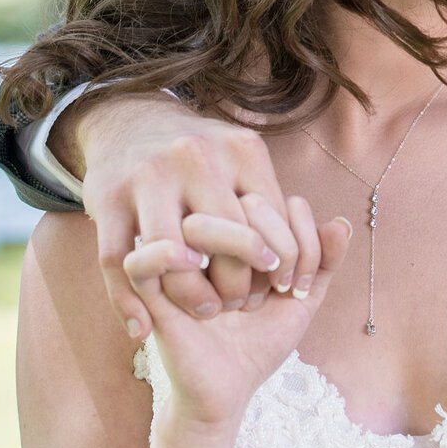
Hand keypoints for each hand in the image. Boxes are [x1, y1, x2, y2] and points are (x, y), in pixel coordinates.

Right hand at [71, 94, 305, 336]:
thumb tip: (339, 232)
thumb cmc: (200, 162)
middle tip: (241, 304)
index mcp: (240, 150)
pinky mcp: (107, 200)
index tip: (282, 289)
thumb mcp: (246, 165)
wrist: (125, 119)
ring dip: (193, 294)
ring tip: (206, 310)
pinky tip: (143, 327)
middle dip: (239, 283)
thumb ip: (289, 204)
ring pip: (177, 255)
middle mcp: (195, 158)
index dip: (282, 264)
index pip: (273, 220)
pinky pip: (119, 263)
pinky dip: (129, 304)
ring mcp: (148, 177)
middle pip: (230, 239)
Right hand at [137, 198, 348, 428]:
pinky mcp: (149, 292)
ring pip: (197, 221)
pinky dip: (171, 259)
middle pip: (242, 203)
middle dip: (276, 246)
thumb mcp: (301, 303)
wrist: (226, 393)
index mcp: (242, 234)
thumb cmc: (259, 345)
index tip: (302, 284)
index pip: (276, 200)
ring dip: (235, 257)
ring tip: (245, 300)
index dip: (300, 236)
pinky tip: (206, 291)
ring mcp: (179, 261)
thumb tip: (342, 222)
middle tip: (279, 289)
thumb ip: (324, 263)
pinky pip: (141, 258)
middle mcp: (211, 240)